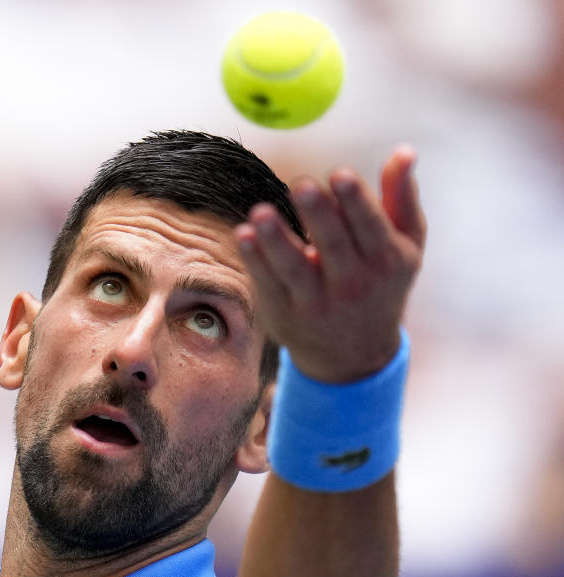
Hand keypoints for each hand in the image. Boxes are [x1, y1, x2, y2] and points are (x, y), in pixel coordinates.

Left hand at [235, 146, 425, 382]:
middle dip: (317, 214)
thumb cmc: (380, 283)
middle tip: (300, 184)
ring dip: (276, 240)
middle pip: (333, 245)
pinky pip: (268, 283)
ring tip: (260, 212)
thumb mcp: (404, 246)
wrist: (353, 355)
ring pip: (294, 268)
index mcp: (386, 260)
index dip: (355, 202)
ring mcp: (316, 302)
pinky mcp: (283, 312)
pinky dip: (255, 260)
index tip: (340, 173)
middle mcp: (353, 284)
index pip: (370, 228)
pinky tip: (243, 234)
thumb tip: (405, 151)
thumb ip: (401, 197)